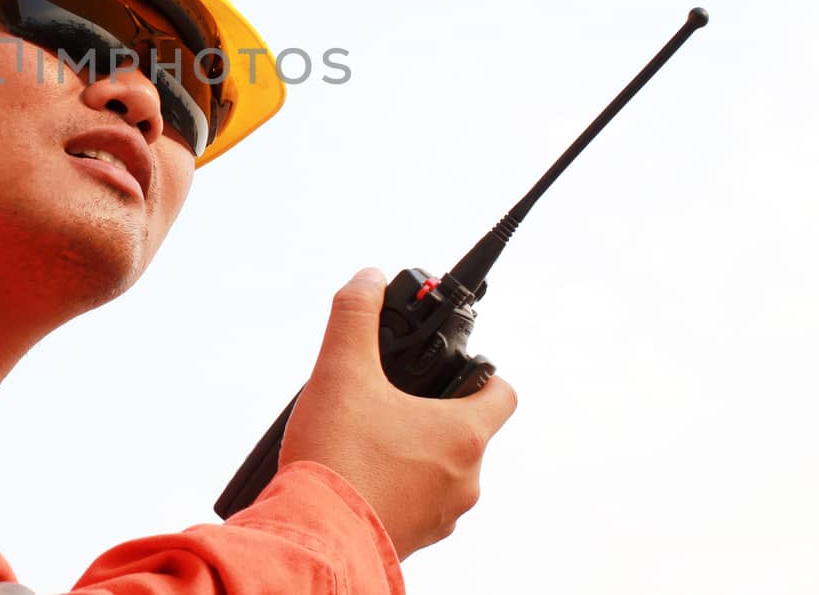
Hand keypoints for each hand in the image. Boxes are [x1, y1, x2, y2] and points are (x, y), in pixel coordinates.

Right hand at [279, 267, 517, 558]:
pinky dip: (395, 485)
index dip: (481, 371)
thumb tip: (368, 278)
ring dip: (413, 451)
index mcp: (464, 434)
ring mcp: (443, 515)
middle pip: (467, 430)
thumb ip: (355, 315)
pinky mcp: (413, 540)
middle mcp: (466, 479)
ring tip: (365, 437)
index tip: (449, 367)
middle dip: (431, 411)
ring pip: (441, 469)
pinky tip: (357, 474)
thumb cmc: (337, 458)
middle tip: (389, 398)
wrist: (315, 538)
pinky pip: (416, 503)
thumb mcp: (341, 369)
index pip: (503, 392)